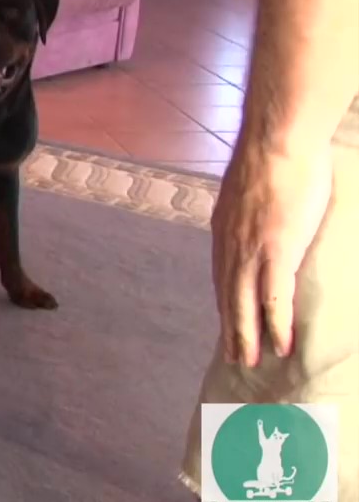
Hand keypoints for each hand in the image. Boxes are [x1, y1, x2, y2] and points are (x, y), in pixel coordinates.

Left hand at [211, 139, 332, 366]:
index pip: (222, 275)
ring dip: (248, 336)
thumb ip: (251, 206)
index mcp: (224, 230)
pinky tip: (280, 345)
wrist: (277, 140)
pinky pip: (274, 298)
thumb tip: (259, 211)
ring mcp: (253, 251)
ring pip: (245, 305)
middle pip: (228, 296)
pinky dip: (276, 325)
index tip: (227, 321)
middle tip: (235, 357)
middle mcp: (231, 245)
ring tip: (252, 361)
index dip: (225, 301)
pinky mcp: (277, 252)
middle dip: (230, 329)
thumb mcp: (252, 186)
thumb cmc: (273, 155)